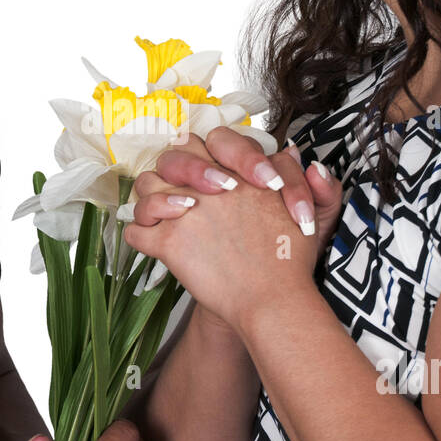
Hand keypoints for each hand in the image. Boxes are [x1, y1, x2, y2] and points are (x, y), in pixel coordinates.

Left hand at [123, 129, 333, 335]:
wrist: (272, 300)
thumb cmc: (289, 259)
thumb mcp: (305, 208)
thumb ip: (294, 174)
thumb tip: (287, 150)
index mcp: (238, 172)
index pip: (210, 141)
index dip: (210, 155)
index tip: (218, 179)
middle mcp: (208, 186)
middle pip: (171, 157)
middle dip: (172, 170)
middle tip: (183, 193)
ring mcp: (184, 213)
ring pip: (146, 188)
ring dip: (151, 200)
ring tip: (166, 217)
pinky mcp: (168, 243)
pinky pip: (136, 230)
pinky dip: (141, 235)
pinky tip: (155, 243)